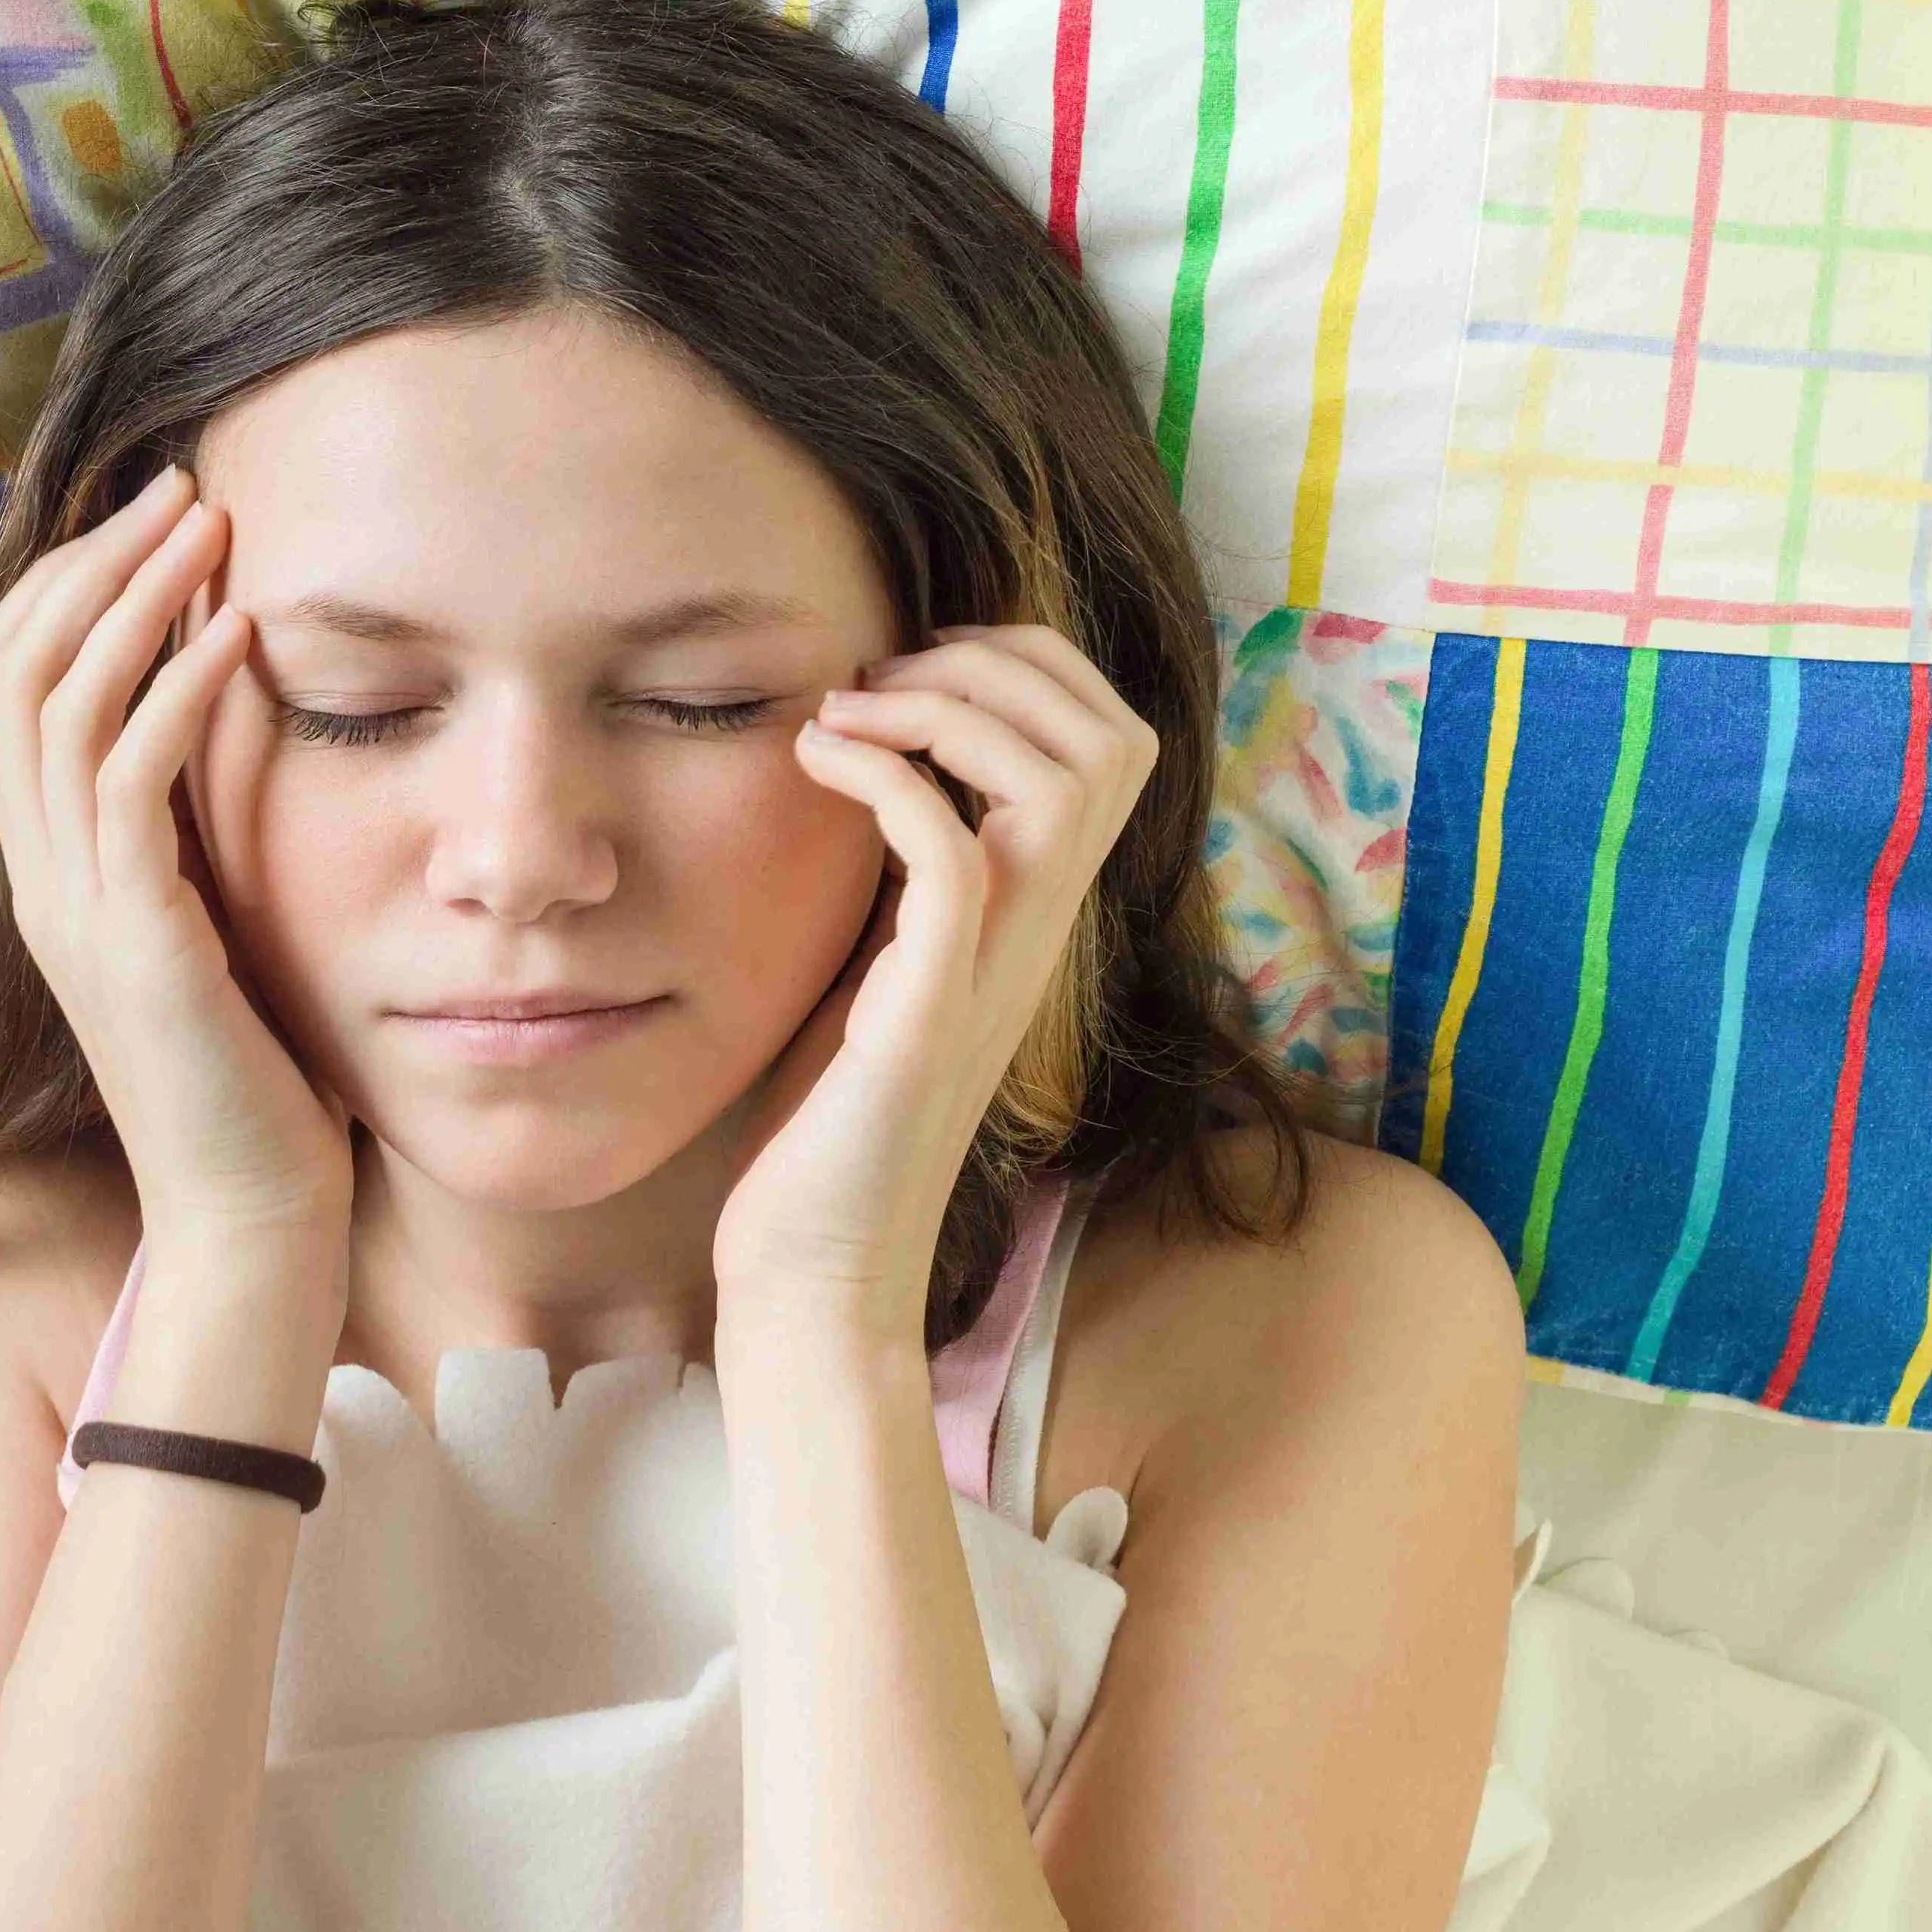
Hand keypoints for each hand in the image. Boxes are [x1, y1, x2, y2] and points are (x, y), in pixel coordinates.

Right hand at [0, 463, 355, 1244]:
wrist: (247, 1218)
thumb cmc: (250, 1079)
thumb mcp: (206, 929)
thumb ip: (185, 840)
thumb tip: (215, 738)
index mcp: (48, 875)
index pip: (2, 692)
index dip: (59, 589)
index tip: (144, 524)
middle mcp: (41, 883)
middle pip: (11, 672)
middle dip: (89, 563)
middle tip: (177, 489)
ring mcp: (77, 913)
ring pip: (59, 709)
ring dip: (133, 600)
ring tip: (209, 527)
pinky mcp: (137, 944)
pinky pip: (128, 787)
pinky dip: (177, 695)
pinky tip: (236, 637)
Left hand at [709, 623, 1156, 1340]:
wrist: (816, 1268)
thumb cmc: (829, 1123)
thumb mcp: (880, 961)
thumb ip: (907, 871)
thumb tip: (880, 763)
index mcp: (1034, 911)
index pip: (1109, 740)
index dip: (1028, 667)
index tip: (906, 673)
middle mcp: (1039, 932)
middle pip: (1115, 739)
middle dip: (1000, 663)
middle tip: (879, 677)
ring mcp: (994, 971)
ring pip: (1065, 781)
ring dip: (949, 707)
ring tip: (845, 712)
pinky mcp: (931, 1011)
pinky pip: (952, 851)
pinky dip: (889, 777)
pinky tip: (819, 763)